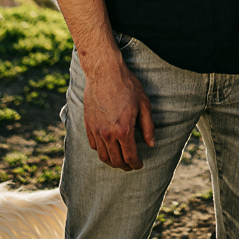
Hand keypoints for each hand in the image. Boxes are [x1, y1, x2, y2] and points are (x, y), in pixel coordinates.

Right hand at [83, 56, 154, 170]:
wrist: (104, 72)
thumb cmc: (127, 85)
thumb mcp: (144, 104)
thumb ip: (148, 126)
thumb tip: (151, 144)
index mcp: (124, 130)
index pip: (130, 157)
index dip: (136, 164)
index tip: (139, 165)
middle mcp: (108, 134)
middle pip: (116, 160)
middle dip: (125, 166)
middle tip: (130, 165)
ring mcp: (96, 130)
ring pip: (103, 156)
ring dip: (112, 162)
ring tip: (119, 160)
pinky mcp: (88, 125)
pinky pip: (93, 145)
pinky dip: (101, 151)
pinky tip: (107, 148)